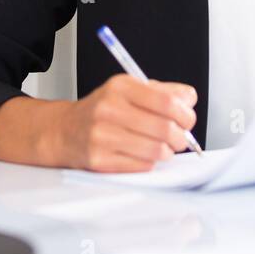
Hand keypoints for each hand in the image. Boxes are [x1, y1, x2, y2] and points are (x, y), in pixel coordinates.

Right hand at [58, 73, 197, 171]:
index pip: (167, 101)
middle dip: (181, 137)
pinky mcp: (99, 160)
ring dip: (167, 152)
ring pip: (156, 150)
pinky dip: (150, 162)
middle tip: (180, 138)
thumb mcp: (130, 90)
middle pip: (164, 128)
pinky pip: (142, 166)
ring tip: (164, 148)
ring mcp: (102, 136)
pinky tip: (144, 155)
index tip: (188, 120)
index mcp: (121, 87)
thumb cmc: (104, 110)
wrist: (65, 130)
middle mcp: (109, 109)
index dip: (185, 114)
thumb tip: (189, 99)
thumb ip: (163, 91)